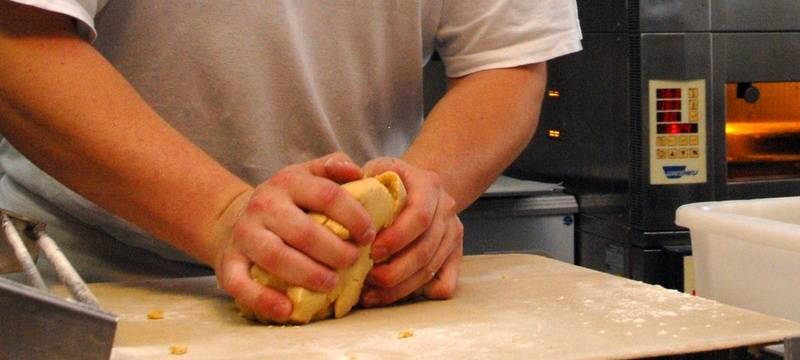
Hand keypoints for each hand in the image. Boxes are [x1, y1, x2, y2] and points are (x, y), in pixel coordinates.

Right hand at [214, 152, 376, 321]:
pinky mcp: (228, 263)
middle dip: (335, 251)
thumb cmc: (285, 202)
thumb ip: (332, 167)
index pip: (327, 195)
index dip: (354, 216)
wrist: (232, 218)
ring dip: (308, 275)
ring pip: (276, 257)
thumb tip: (357, 172)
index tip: (369, 235)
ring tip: (331, 284)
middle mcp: (263, 205)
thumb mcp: (305, 175)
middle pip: (304, 232)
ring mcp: (243, 235)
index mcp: (288, 182)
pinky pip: (241, 284)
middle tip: (354, 262)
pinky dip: (263, 300)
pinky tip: (287, 309)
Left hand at [360, 157, 462, 306]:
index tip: (372, 252)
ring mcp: (452, 233)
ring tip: (371, 294)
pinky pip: (445, 284)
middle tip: (368, 279)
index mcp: (428, 185)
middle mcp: (446, 209)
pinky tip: (393, 295)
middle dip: (395, 271)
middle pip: (425, 249)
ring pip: (431, 269)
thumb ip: (357, 175)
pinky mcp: (455, 254)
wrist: (418, 187)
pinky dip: (420, 294)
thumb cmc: (389, 182)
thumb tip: (343, 185)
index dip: (397, 238)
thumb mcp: (375, 169)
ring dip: (400, 287)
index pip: (420, 215)